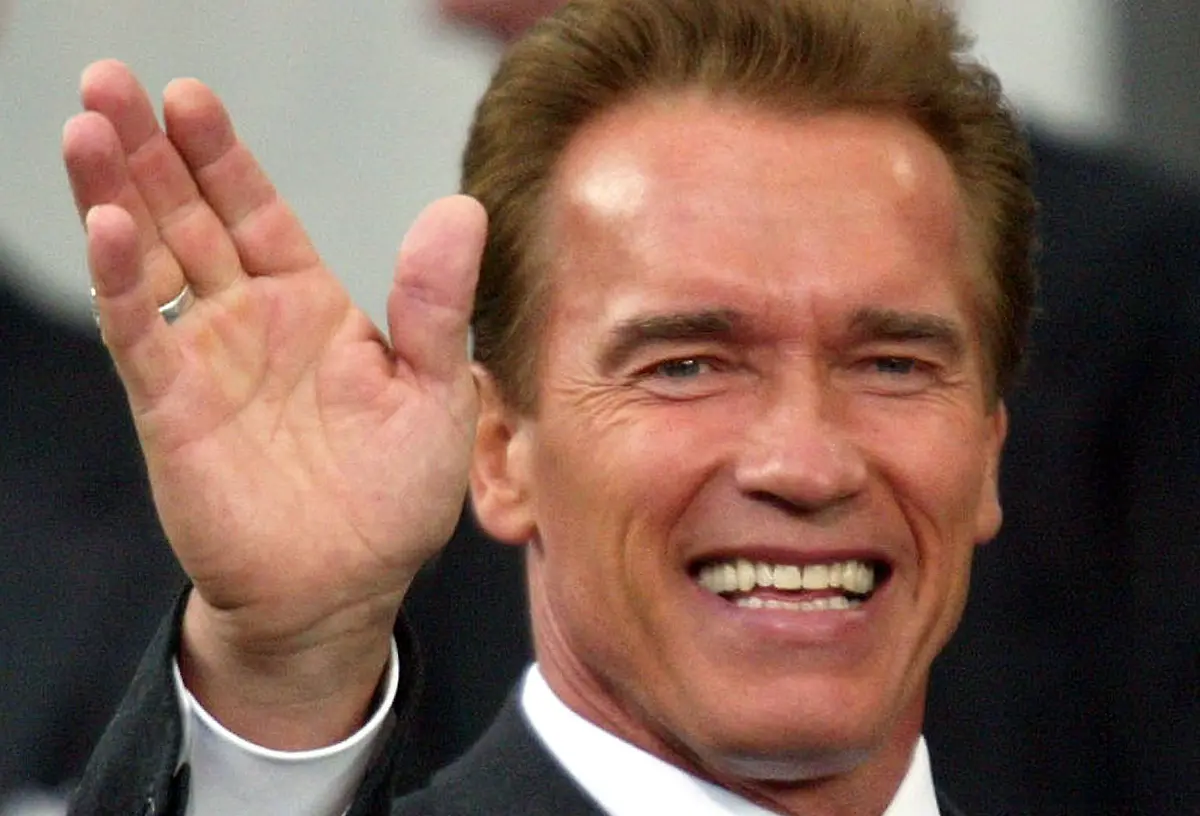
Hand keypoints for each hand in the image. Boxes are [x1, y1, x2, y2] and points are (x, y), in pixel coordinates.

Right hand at [62, 60, 485, 745]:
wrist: (345, 588)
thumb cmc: (394, 497)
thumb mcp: (435, 391)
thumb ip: (435, 304)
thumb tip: (461, 209)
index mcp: (310, 306)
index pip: (255, 210)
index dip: (222, 156)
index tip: (191, 98)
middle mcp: (249, 322)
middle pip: (189, 217)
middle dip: (152, 152)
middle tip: (112, 80)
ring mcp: (206, 362)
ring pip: (152, 261)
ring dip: (117, 195)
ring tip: (88, 127)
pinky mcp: (173, 411)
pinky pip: (141, 335)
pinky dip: (121, 282)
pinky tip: (105, 225)